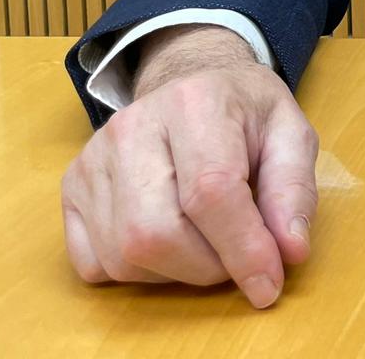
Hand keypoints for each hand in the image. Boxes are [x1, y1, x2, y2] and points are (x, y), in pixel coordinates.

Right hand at [61, 25, 319, 308]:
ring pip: (124, 255)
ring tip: (206, 242)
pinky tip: (168, 239)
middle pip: (156, 233)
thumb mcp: (290, 134)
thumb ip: (293, 190)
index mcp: (196, 102)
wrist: (192, 81)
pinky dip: (136, 272)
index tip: (268, 284)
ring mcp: (93, 158)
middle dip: (207, 266)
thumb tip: (290, 252)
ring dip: (176, 272)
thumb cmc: (244, 113)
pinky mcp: (71, 186)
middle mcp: (133, 126)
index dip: (242, 249)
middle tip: (238, 255)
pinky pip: (94, 263)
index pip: (211, 191)